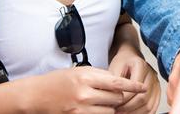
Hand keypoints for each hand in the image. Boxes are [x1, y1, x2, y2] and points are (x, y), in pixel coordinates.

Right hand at [25, 66, 146, 112]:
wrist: (36, 96)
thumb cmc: (57, 81)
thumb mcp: (78, 71)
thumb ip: (98, 75)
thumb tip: (117, 81)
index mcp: (86, 77)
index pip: (117, 82)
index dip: (133, 85)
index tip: (143, 87)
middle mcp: (85, 93)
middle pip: (116, 98)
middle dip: (118, 97)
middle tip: (110, 94)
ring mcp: (81, 109)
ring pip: (110, 112)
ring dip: (110, 108)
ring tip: (99, 102)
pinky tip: (95, 109)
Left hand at [109, 48, 160, 112]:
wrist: (130, 58)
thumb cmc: (121, 63)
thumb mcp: (115, 68)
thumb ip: (115, 83)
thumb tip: (112, 100)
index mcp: (141, 65)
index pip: (134, 88)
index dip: (123, 99)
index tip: (113, 105)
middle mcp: (151, 74)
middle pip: (143, 98)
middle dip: (128, 108)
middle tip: (117, 112)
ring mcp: (156, 83)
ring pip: (148, 105)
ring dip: (135, 113)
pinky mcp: (157, 92)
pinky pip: (153, 107)